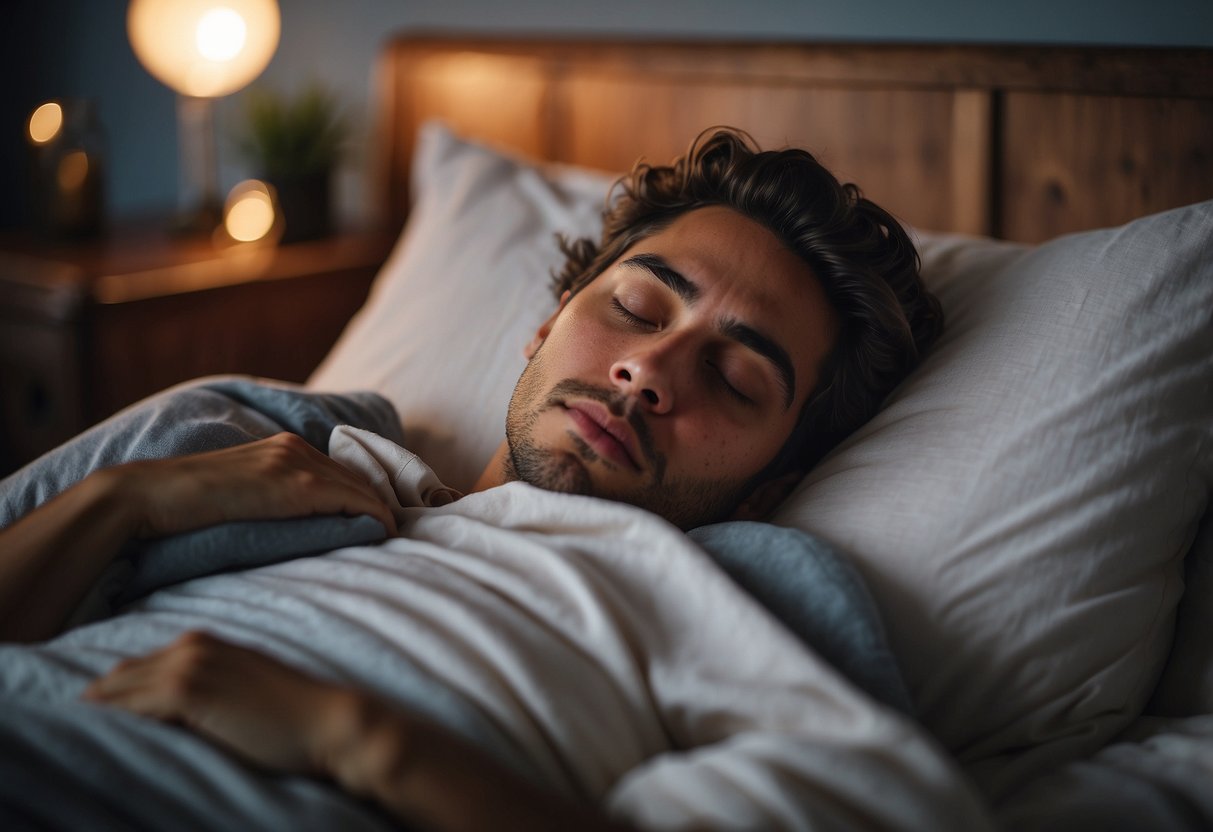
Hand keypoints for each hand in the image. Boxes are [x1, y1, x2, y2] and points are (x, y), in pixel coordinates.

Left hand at [82, 631, 354, 774]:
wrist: (327, 721)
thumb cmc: (295, 713)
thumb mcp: (245, 686)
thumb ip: (212, 686)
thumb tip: (179, 712)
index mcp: (206, 642)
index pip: (142, 665)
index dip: (119, 688)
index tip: (101, 708)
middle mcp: (193, 646)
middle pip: (123, 674)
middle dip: (102, 698)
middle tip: (85, 719)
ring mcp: (189, 666)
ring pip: (122, 690)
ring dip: (102, 710)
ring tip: (85, 730)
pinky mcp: (189, 692)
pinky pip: (134, 708)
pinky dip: (117, 721)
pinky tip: (106, 736)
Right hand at [104, 432, 396, 537]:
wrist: (151, 496)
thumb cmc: (189, 506)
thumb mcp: (242, 494)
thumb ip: (277, 498)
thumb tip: (308, 520)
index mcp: (284, 446)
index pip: (344, 469)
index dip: (371, 493)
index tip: (388, 517)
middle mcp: (296, 447)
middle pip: (361, 476)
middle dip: (387, 501)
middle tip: (409, 528)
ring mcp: (295, 462)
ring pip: (362, 487)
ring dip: (384, 511)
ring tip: (400, 535)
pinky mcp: (294, 485)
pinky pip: (351, 499)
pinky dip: (374, 515)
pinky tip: (385, 532)